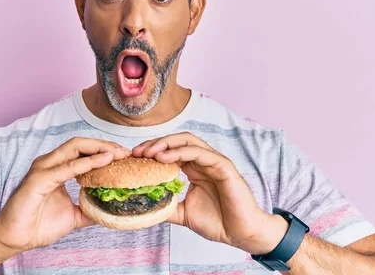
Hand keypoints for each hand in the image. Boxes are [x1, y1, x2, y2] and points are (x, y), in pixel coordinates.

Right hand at [0, 137, 129, 255]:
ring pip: (73, 148)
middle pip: (80, 143)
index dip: (104, 150)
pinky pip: (66, 168)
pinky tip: (102, 162)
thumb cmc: (38, 224)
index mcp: (57, 168)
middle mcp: (49, 163)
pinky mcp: (38, 180)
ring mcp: (43, 169)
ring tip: (116, 153)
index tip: (125, 156)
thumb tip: (109, 209)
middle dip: (104, 144)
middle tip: (125, 152)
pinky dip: (86, 163)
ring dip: (98, 149)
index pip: (83, 150)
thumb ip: (89, 208)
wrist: (15, 238)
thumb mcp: (73, 215)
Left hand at [132, 132, 287, 254]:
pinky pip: (200, 153)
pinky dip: (181, 152)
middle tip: (137, 153)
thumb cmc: (218, 222)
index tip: (133, 158)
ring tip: (148, 153)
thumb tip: (144, 206)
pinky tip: (165, 159)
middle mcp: (204, 161)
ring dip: (166, 144)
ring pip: (188, 142)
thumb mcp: (184, 213)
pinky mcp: (224, 166)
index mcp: (195, 168)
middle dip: (155, 144)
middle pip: (177, 141)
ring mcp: (214, 161)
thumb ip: (167, 206)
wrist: (241, 234)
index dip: (152, 150)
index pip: (171, 150)